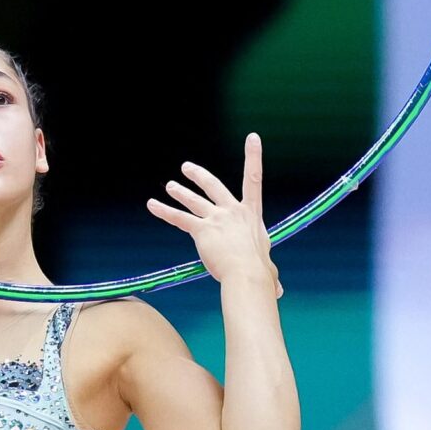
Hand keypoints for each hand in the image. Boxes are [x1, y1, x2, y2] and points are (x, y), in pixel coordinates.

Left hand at [146, 132, 282, 297]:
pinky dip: (164, 211)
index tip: (252, 137)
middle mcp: (233, 211)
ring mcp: (216, 218)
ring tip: (170, 186)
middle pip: (214, 186)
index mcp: (252, 216)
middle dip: (199, 175)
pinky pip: (179, 218)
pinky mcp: (201, 230)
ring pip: (193, 201)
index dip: (253, 156)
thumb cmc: (260, 274)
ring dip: (180, 192)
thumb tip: (278, 291)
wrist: (247, 274)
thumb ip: (270, 275)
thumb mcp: (269, 270)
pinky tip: (152, 205)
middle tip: (187, 168)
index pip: (254, 179)